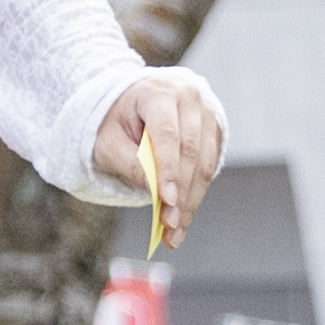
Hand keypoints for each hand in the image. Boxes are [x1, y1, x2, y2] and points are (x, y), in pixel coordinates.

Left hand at [97, 69, 227, 251]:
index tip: (166, 200)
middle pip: (190, 151)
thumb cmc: (118, 122)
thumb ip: (129, 162)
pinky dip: (196, 195)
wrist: (136, 103)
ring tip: (175, 231)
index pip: (168, 134)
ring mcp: (206, 113)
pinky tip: (183, 218)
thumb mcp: (109, 141)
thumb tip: (154, 191)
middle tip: (169, 225)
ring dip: (191, 201)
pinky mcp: (214, 131)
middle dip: (180, 193)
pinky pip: (210, 168)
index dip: (168, 169)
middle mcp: (188, 98)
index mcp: (157, 92)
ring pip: (205, 163)